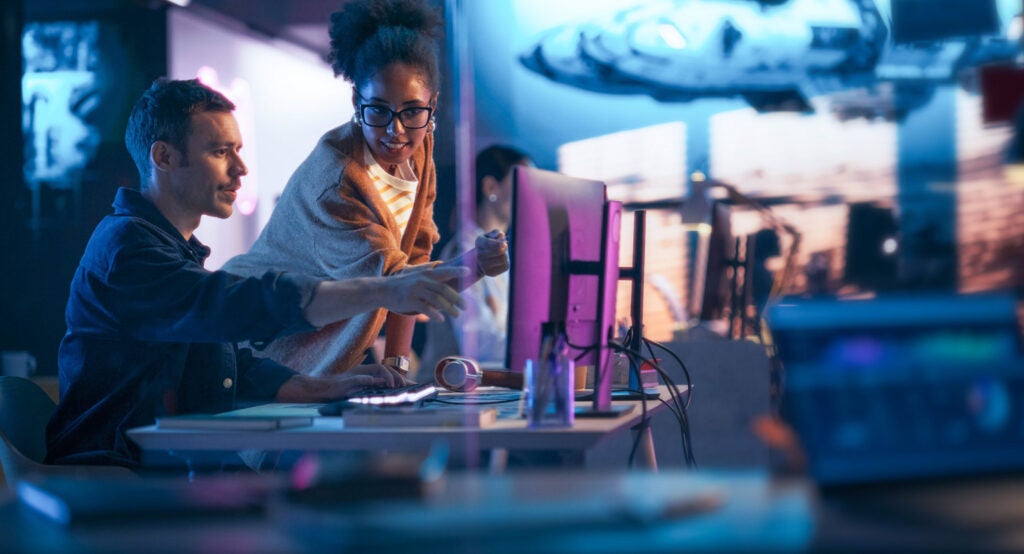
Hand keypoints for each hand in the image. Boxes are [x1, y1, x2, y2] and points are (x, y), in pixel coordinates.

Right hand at [275, 365, 409, 401]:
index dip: (401, 377)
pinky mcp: (347, 381)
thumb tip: (388, 391)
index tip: (414, 385)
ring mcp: (355, 375)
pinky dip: (369, 380)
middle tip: (403, 387)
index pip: (387, 371)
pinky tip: (376, 383)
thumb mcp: (358, 391)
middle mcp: (363, 372)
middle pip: (385, 367)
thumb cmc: (339, 392)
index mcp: (366, 373)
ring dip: (388, 376)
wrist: (320, 390)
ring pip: (377, 369)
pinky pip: (360, 378)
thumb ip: (372, 388)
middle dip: (397, 376)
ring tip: (393, 386)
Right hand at [384, 265, 467, 320]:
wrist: (382, 290)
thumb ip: (433, 282)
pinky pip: (426, 308)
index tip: (469, 271)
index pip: (445, 271)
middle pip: (444, 289)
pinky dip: (435, 314)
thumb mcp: (418, 278)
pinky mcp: (410, 300)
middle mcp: (423, 280)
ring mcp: (416, 289)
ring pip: (437, 299)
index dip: (457, 271)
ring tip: (456, 315)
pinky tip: (441, 319)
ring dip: (449, 308)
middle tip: (465, 307)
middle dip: (457, 299)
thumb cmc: (404, 286)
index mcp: (427, 274)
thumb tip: (450, 292)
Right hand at [475, 230, 508, 276]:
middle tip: (503, 246)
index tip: (505, 243)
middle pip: (498, 251)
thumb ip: (497, 233)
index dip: (498, 244)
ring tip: (501, 253)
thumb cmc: (491, 242)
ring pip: (502, 259)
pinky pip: (504, 267)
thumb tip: (501, 235)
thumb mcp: (493, 235)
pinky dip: (506, 262)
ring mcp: (483, 266)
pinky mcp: (490, 273)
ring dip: (505, 255)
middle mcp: (479, 255)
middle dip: (503, 248)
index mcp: (479, 242)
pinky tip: (501, 260)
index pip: (488, 243)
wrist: (484, 258)